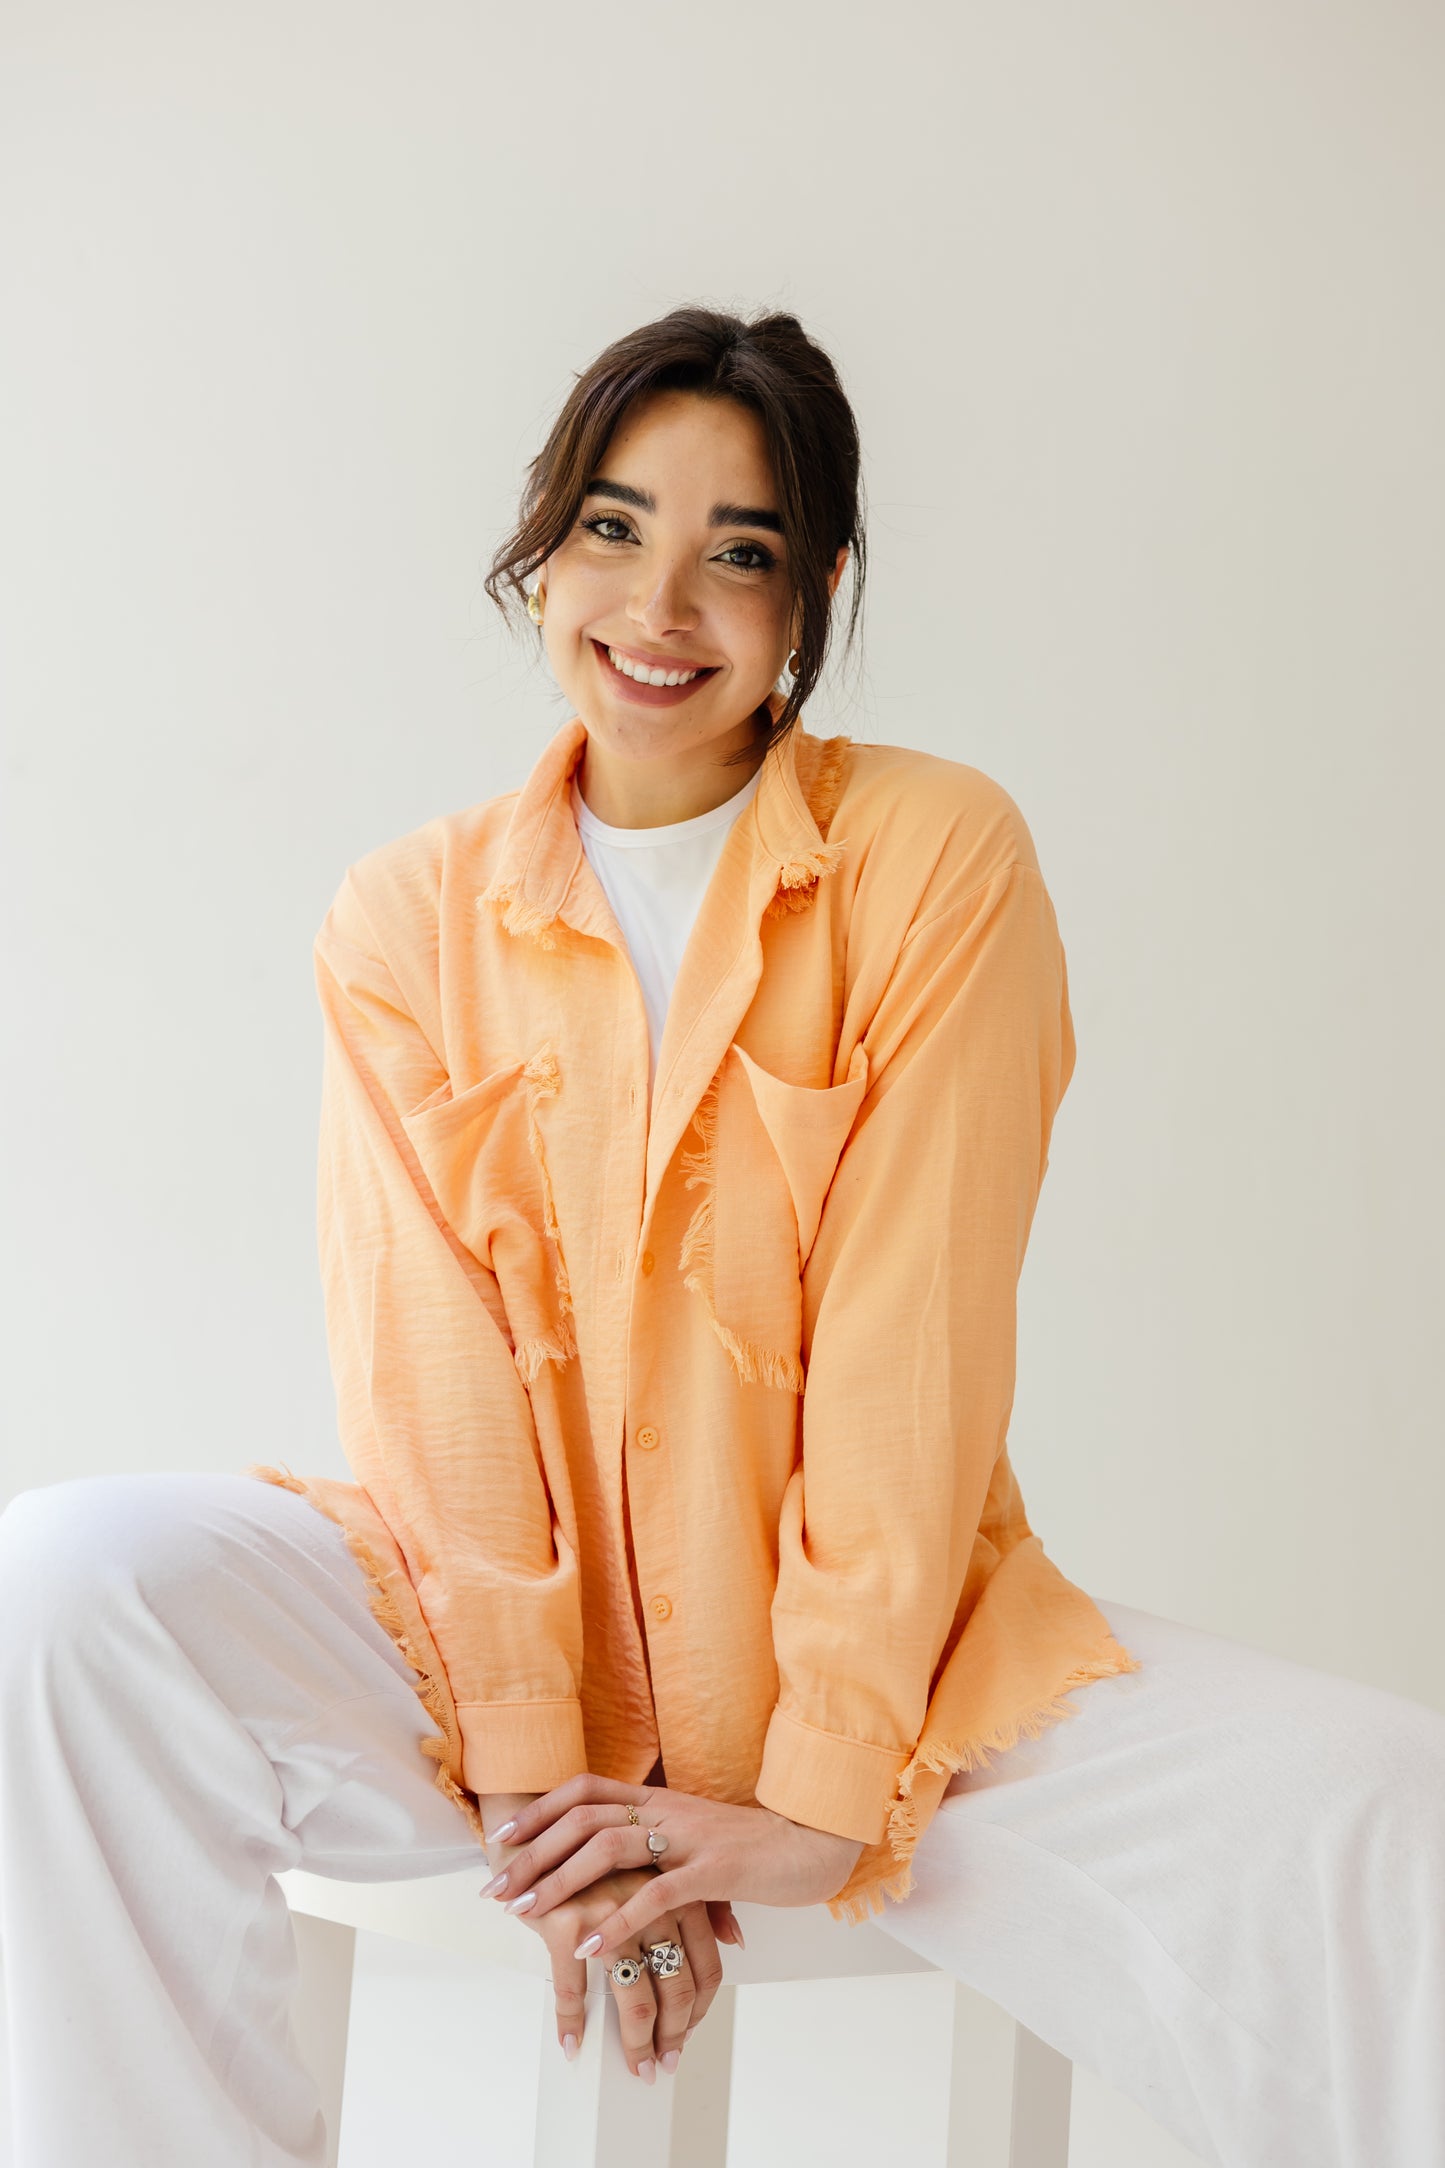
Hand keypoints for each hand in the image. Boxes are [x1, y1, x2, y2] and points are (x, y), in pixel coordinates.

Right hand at [478, 1852, 735, 2079]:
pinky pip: (574, 1989)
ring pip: (634, 1998)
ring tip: (635, 2067)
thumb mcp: (659, 1867)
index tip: (684, 2039)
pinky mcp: (568, 1920)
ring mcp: (611, 1912)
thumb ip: (703, 1901)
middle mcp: (652, 1903)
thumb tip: (735, 1939)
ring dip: (635, 2043)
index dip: (698, 2012)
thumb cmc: (601, 1854)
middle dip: (671, 2037)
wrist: (538, 1821)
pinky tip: (574, 2042)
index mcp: (679, 1891)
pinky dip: (573, 2021)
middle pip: (676, 1989)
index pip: (706, 1968)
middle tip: (661, 2066)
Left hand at [486, 1773, 863, 1970]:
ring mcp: (691, 1837)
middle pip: (583, 1819)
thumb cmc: (754, 1848)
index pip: (585, 1790)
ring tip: (524, 1915)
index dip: (540, 1810)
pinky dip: (618, 1921)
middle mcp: (668, 1809)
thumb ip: (656, 1847)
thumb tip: (614, 1881)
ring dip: (559, 1884)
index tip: (502, 1838)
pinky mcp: (715, 1871)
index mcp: (660, 1798)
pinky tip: (590, 1947)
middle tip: (494, 1890)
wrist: (815, 1843)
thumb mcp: (695, 1836)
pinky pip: (657, 1896)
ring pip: (608, 1851)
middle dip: (532, 1855)